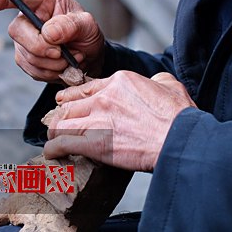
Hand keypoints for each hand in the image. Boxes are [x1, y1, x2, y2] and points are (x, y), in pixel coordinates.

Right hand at [0, 0, 105, 80]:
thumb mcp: (87, 24)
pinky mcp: (25, 59)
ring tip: (71, 58)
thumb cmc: (85, 33)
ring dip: (52, 63)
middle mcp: (27, 18)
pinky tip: (63, 66)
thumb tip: (48, 33)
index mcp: (42, 1)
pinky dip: (51, 72)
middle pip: (17, 31)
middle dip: (41, 46)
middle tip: (62, 52)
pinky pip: (32, 70)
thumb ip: (70, 25)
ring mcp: (23, 40)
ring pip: (26, 55)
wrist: (89, 56)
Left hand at [43, 71, 195, 171]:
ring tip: (53, 139)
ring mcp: (98, 118)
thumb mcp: (169, 85)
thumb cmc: (179, 117)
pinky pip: (63, 143)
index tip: (65, 103)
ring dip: (55, 131)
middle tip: (58, 124)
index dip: (72, 97)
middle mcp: (104, 97)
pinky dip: (54, 148)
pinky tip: (52, 153)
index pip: (85, 88)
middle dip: (61, 115)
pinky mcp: (95, 142)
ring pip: (62, 122)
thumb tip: (154, 81)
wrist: (180, 140)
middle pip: (69, 105)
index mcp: (119, 82)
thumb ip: (156, 79)